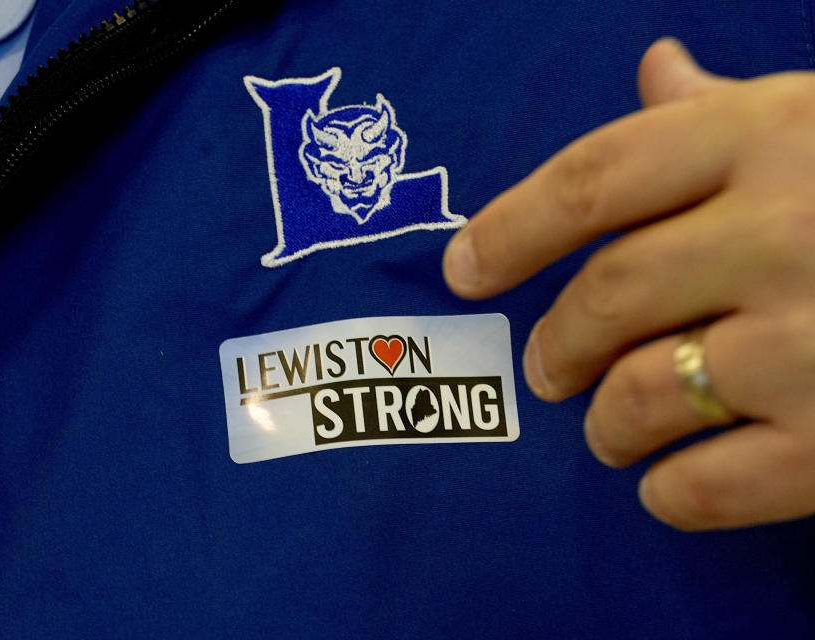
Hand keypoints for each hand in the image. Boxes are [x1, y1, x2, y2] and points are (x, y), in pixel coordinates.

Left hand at [442, 38, 814, 530]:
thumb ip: (726, 108)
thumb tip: (656, 69)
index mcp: (767, 137)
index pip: (592, 179)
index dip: (508, 229)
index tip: (462, 270)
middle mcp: (785, 230)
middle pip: (605, 293)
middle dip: (555, 342)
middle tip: (545, 366)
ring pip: (645, 393)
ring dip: (604, 423)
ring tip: (603, 429)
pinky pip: (715, 485)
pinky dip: (671, 494)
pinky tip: (665, 485)